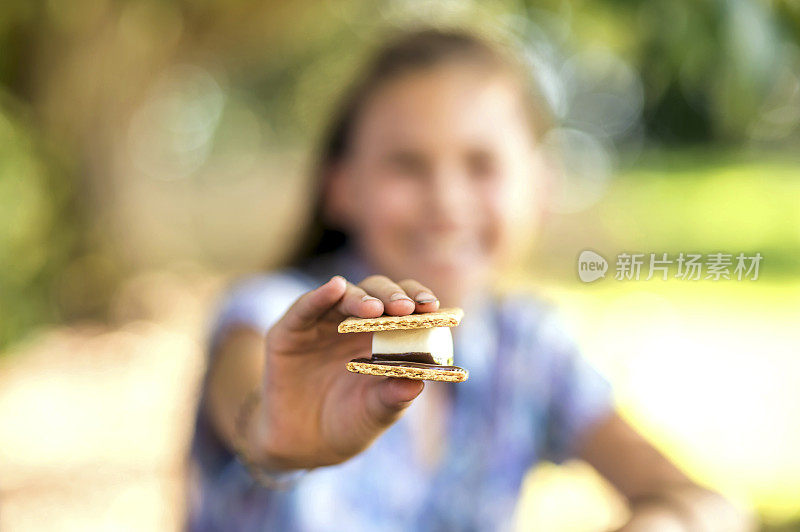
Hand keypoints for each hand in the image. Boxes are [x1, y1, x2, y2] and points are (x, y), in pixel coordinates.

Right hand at [246, 274, 439, 469]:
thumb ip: (393, 398)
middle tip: (406, 307)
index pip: (405, 306)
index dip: (419, 300)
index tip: (433, 307)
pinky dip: (319, 296)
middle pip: (377, 294)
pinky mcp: (291, 330)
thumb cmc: (350, 423)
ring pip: (344, 296)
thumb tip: (417, 383)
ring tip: (375, 308)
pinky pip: (305, 308)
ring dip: (362, 298)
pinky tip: (334, 287)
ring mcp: (322, 323)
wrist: (304, 445)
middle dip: (393, 297)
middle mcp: (355, 322)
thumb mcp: (375, 413)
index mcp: (384, 335)